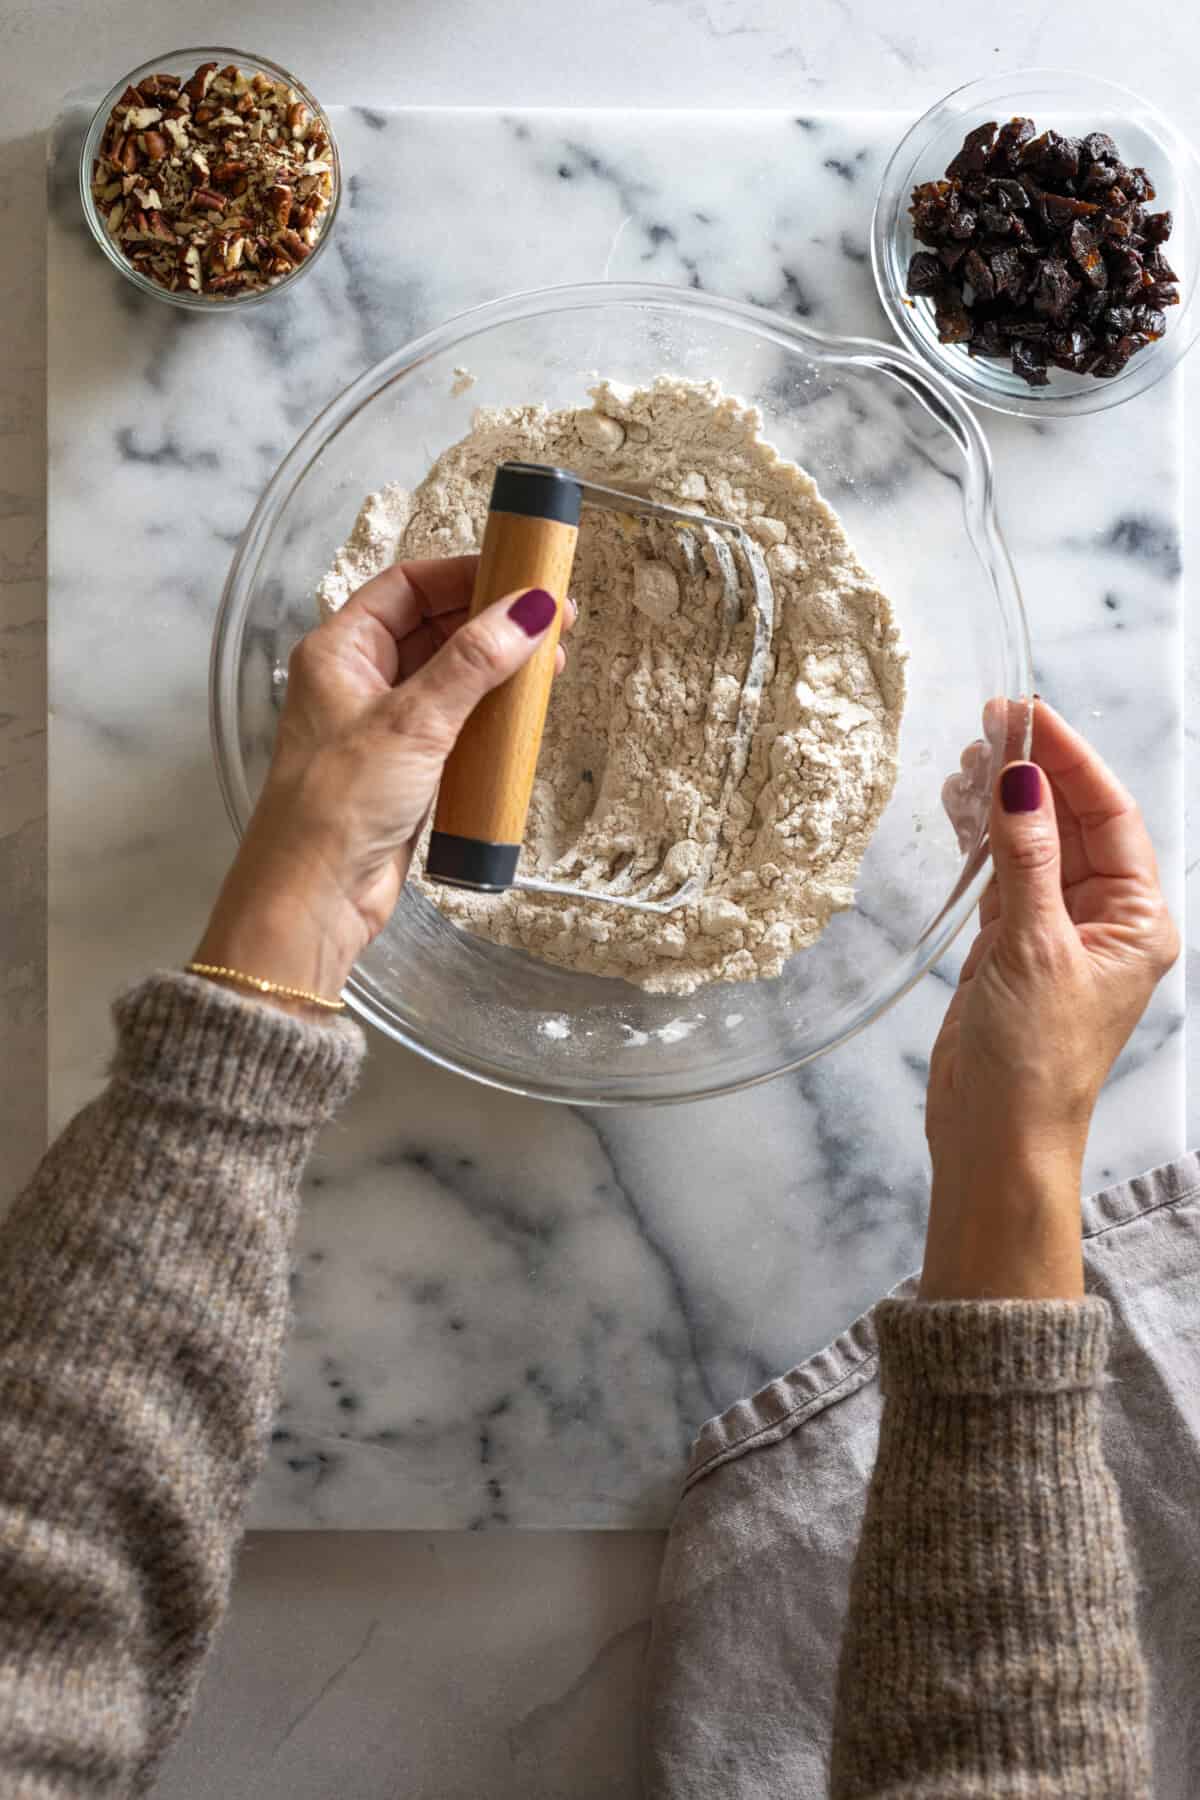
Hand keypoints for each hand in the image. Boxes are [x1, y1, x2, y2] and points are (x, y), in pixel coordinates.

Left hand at [195, 559, 569, 1014]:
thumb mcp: (413, 721)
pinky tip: (525, 712)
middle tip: (553, 619)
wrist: (315, 896)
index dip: (465, 575)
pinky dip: (490, 713)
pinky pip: (456, 724)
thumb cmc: (337, 804)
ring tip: (551, 663)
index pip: (407, 586)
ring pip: (450, 677)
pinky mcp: (406, 769)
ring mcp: (383, 726)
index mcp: (339, 651)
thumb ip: (474, 661)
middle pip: (433, 628)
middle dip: (493, 621)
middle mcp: (357, 681)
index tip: (522, 574)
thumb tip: (530, 609)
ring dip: (498, 668)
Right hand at [921, 699, 1177, 1300]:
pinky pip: (1001, 874)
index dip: (1070, 760)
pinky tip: (957, 808)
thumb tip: (1020, 779)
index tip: (1028, 715)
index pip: (1110, 816)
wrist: (995, 1137)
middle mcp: (1102, 921)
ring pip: (1032, 843)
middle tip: (986, 725)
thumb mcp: (1034, 948)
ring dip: (1000, 802)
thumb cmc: (1033, 1058)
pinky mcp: (1010, 948)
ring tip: (962, 762)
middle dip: (1031, 773)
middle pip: (1071, 822)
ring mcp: (1054, 933)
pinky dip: (980, 840)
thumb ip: (1025, 858)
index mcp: (1136, 920)